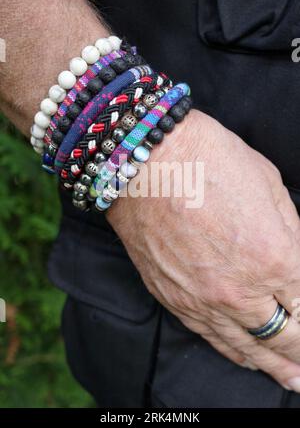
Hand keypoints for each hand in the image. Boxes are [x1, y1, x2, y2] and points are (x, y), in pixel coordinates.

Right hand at [108, 109, 299, 392]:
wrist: (146, 162)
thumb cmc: (209, 161)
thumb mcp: (270, 187)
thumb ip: (291, 232)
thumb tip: (296, 261)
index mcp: (274, 257)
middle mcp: (240, 290)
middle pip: (283, 336)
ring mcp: (203, 299)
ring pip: (246, 347)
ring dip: (273, 365)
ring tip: (290, 378)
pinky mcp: (173, 299)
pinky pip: (209, 337)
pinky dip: (234, 352)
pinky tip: (247, 359)